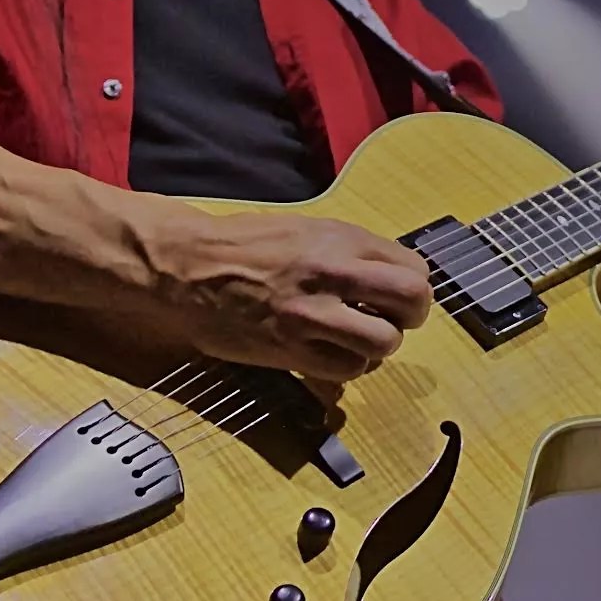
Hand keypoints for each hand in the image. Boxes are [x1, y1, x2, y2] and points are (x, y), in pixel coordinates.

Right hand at [156, 211, 431, 383]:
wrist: (186, 267)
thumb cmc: (243, 247)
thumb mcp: (307, 231)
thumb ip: (351, 252)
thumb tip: (391, 276)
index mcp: (341, 238)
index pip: (414, 268)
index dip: (412, 288)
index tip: (397, 297)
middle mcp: (332, 272)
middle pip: (412, 299)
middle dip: (410, 317)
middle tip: (392, 321)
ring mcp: (312, 312)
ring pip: (384, 342)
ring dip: (378, 346)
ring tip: (357, 340)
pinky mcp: (289, 348)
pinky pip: (346, 369)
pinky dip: (347, 367)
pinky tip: (330, 355)